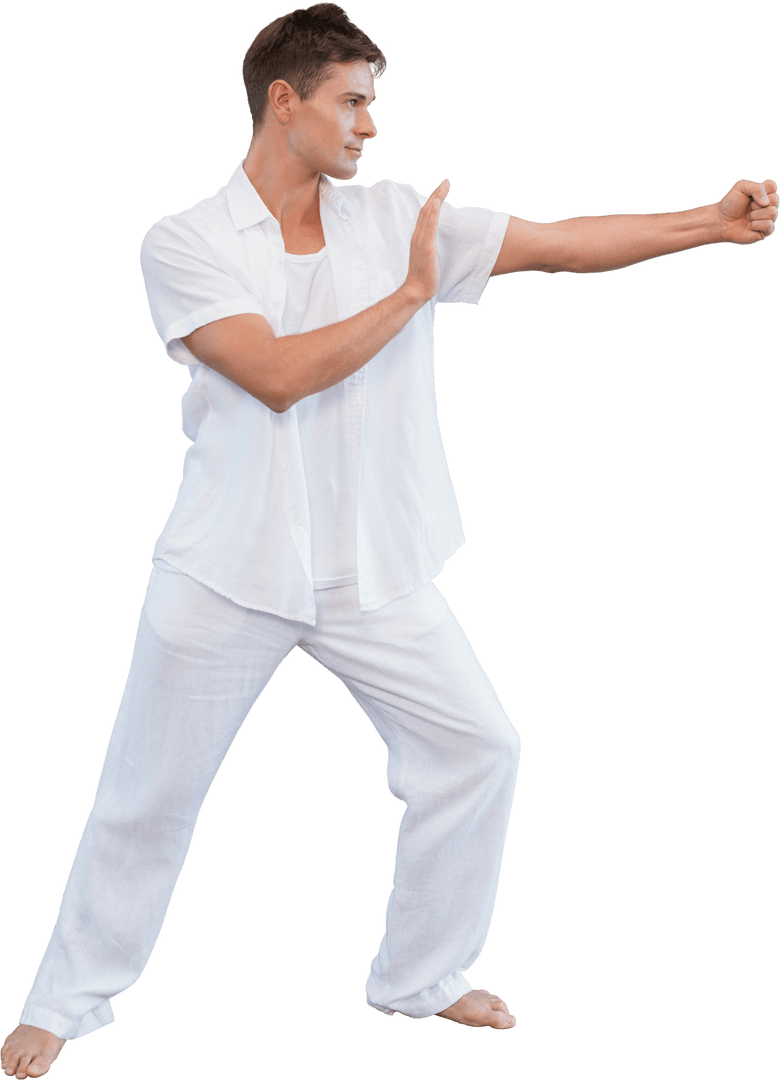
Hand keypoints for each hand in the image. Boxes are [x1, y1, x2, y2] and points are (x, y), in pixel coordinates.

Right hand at [403, 178, 450, 303]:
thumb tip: (435, 247)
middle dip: (436, 195)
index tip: (441, 192)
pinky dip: (433, 212)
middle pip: (427, 210)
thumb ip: (430, 250)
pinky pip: (429, 226)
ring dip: (436, 198)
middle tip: (446, 183)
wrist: (416, 290)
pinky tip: (437, 202)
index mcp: (419, 238)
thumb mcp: (428, 259)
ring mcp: (421, 240)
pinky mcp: (426, 246)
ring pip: (428, 214)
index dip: (434, 202)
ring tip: (444, 186)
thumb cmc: (423, 278)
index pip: (426, 215)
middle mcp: (418, 236)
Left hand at [716, 177, 777, 244]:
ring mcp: (768, 219)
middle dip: (757, 203)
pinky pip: (768, 225)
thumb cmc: (730, 204)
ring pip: (773, 212)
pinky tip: (749, 226)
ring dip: (755, 214)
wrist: (721, 221)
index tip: (750, 195)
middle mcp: (769, 206)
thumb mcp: (741, 187)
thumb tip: (766, 202)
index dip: (762, 190)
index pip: (773, 186)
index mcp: (765, 194)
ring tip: (747, 217)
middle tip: (748, 208)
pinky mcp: (765, 232)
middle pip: (775, 200)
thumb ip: (756, 188)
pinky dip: (756, 224)